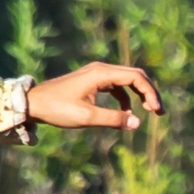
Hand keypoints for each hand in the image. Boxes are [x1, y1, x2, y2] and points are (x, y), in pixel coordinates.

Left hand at [29, 62, 158, 134]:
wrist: (34, 103)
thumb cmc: (57, 109)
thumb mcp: (86, 117)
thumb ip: (113, 119)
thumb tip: (137, 124)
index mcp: (101, 74)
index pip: (136, 77)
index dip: (151, 93)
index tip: (156, 112)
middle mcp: (101, 69)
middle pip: (135, 75)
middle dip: (150, 92)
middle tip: (160, 112)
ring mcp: (96, 74)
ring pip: (127, 79)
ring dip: (140, 94)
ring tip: (149, 112)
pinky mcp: (92, 81)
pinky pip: (116, 85)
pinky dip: (126, 97)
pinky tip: (126, 112)